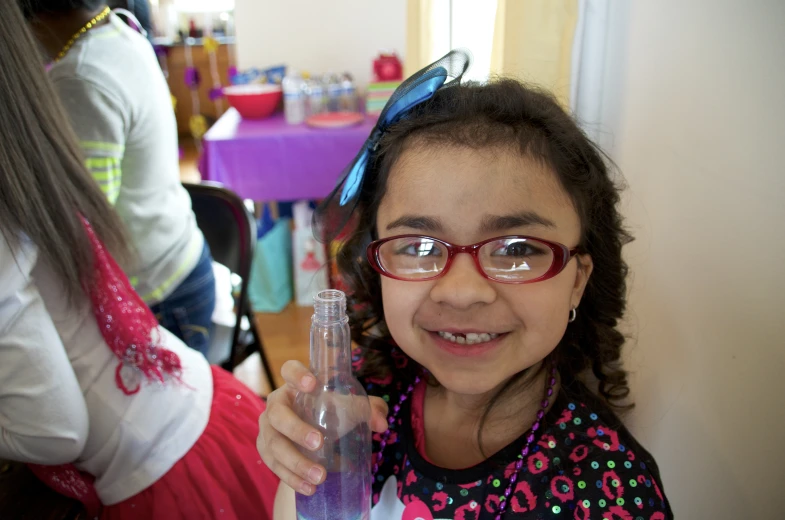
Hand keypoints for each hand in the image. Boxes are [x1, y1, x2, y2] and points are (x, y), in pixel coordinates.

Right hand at [257, 360, 388, 494]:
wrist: (311, 437)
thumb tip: (382, 423)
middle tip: (319, 443)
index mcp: (294, 386)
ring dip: (296, 462)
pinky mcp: (266, 450)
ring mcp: (267, 429)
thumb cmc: (329, 414)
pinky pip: (274, 465)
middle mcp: (276, 404)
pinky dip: (292, 478)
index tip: (313, 384)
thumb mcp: (348, 408)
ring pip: (274, 445)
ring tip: (320, 477)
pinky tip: (309, 488)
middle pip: (277, 414)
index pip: (289, 370)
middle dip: (296, 429)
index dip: (297, 375)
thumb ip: (368, 410)